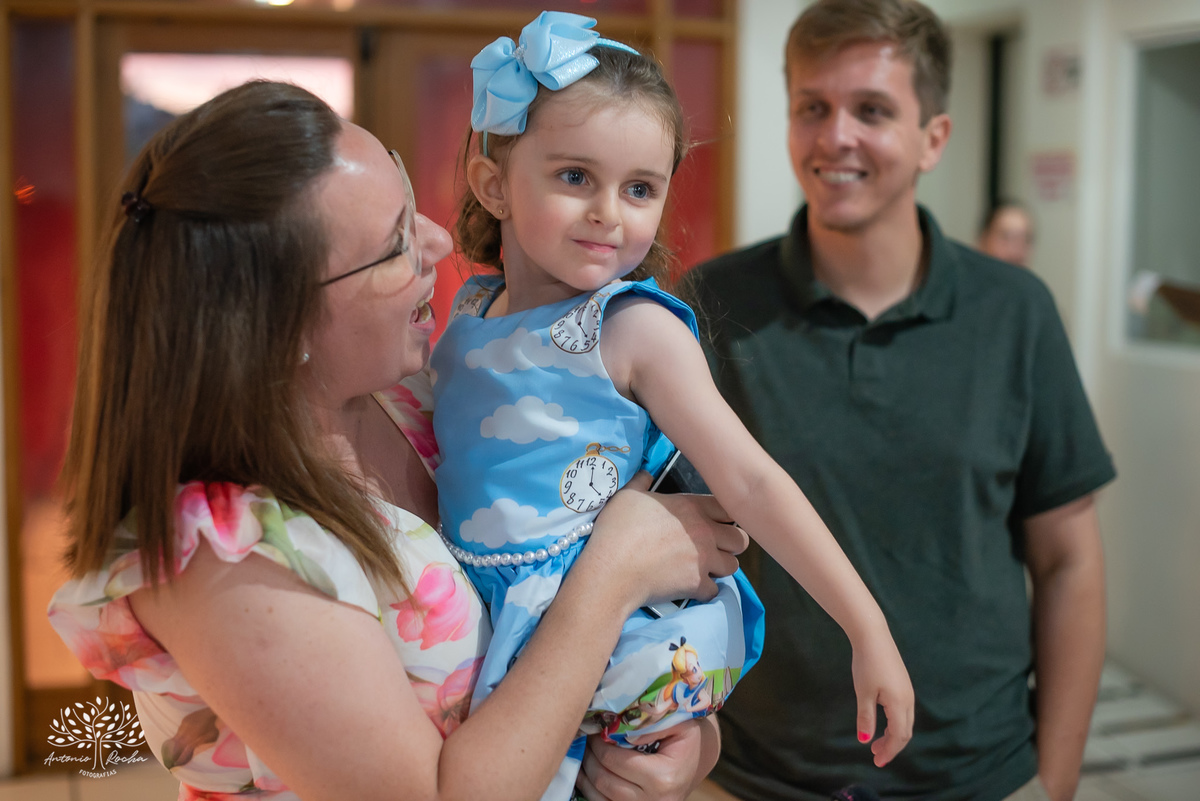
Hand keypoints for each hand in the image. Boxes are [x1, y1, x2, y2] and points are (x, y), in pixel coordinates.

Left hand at [576, 719, 707, 800]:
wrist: (697, 760)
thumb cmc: (686, 738)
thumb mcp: (677, 723)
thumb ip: (651, 723)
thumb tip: (617, 730)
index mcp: (664, 777)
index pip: (614, 761)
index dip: (598, 743)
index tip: (595, 729)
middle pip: (604, 780)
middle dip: (589, 757)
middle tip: (586, 738)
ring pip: (599, 797)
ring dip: (586, 775)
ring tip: (585, 754)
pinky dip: (591, 790)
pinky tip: (589, 773)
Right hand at [588, 471, 746, 610]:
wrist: (611, 571)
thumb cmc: (617, 531)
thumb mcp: (626, 496)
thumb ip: (641, 483)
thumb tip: (646, 474)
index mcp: (691, 507)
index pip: (728, 508)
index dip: (724, 516)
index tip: (714, 522)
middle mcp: (704, 532)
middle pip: (740, 539)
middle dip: (730, 543)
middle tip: (715, 546)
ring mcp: (703, 560)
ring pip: (733, 565)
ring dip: (721, 567)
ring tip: (705, 567)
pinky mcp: (697, 585)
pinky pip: (714, 590)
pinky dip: (705, 590)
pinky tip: (692, 586)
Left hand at [850, 628, 913, 766]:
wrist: (873, 635)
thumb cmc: (867, 664)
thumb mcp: (863, 693)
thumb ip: (866, 718)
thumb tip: (865, 740)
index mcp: (900, 704)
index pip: (899, 736)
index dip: (889, 751)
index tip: (877, 762)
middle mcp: (908, 700)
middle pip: (905, 731)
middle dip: (892, 746)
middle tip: (876, 756)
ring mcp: (907, 691)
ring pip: (905, 721)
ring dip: (893, 735)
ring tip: (876, 743)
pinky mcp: (903, 684)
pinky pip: (904, 711)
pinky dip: (895, 723)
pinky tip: (882, 722)